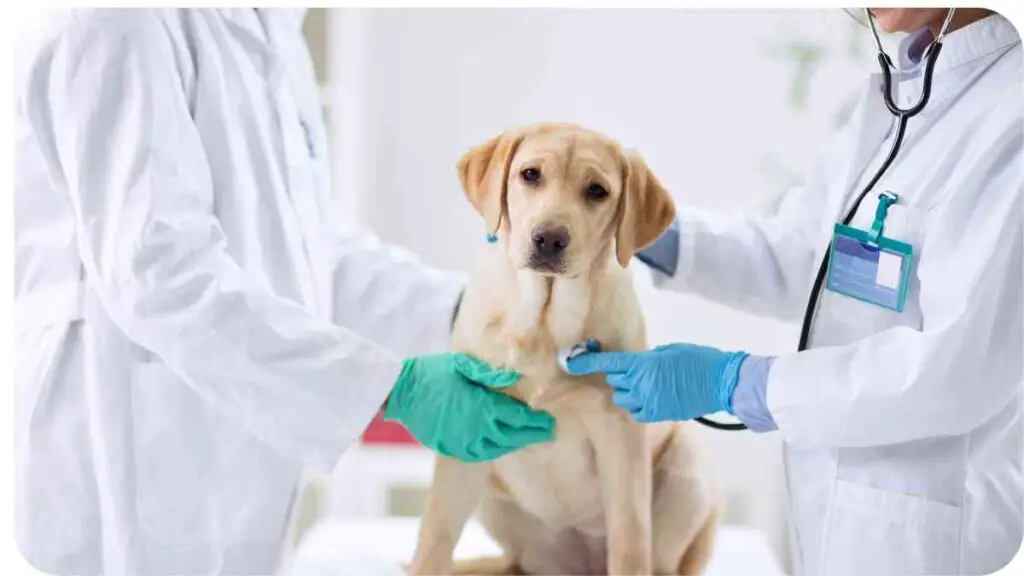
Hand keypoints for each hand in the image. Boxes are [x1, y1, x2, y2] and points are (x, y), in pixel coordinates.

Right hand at [385, 353, 554, 461]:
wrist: (401, 392)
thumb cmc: (432, 373)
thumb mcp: (462, 364)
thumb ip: (489, 374)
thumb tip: (515, 378)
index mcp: (482, 406)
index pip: (517, 418)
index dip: (536, 422)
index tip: (549, 422)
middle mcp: (476, 428)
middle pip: (513, 436)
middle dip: (532, 434)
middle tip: (548, 432)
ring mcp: (463, 442)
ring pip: (498, 447)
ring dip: (515, 442)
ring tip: (528, 437)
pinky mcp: (452, 448)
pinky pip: (481, 454)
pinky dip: (495, 449)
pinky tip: (502, 443)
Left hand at [565, 343, 747, 422]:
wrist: (721, 383)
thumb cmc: (698, 359)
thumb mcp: (669, 351)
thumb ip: (648, 359)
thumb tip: (636, 365)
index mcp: (643, 364)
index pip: (608, 364)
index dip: (585, 362)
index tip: (569, 361)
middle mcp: (641, 384)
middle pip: (614, 381)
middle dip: (619, 375)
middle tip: (635, 370)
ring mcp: (649, 402)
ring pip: (622, 399)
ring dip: (628, 392)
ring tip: (645, 385)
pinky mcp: (659, 415)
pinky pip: (636, 412)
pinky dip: (638, 406)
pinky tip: (651, 398)